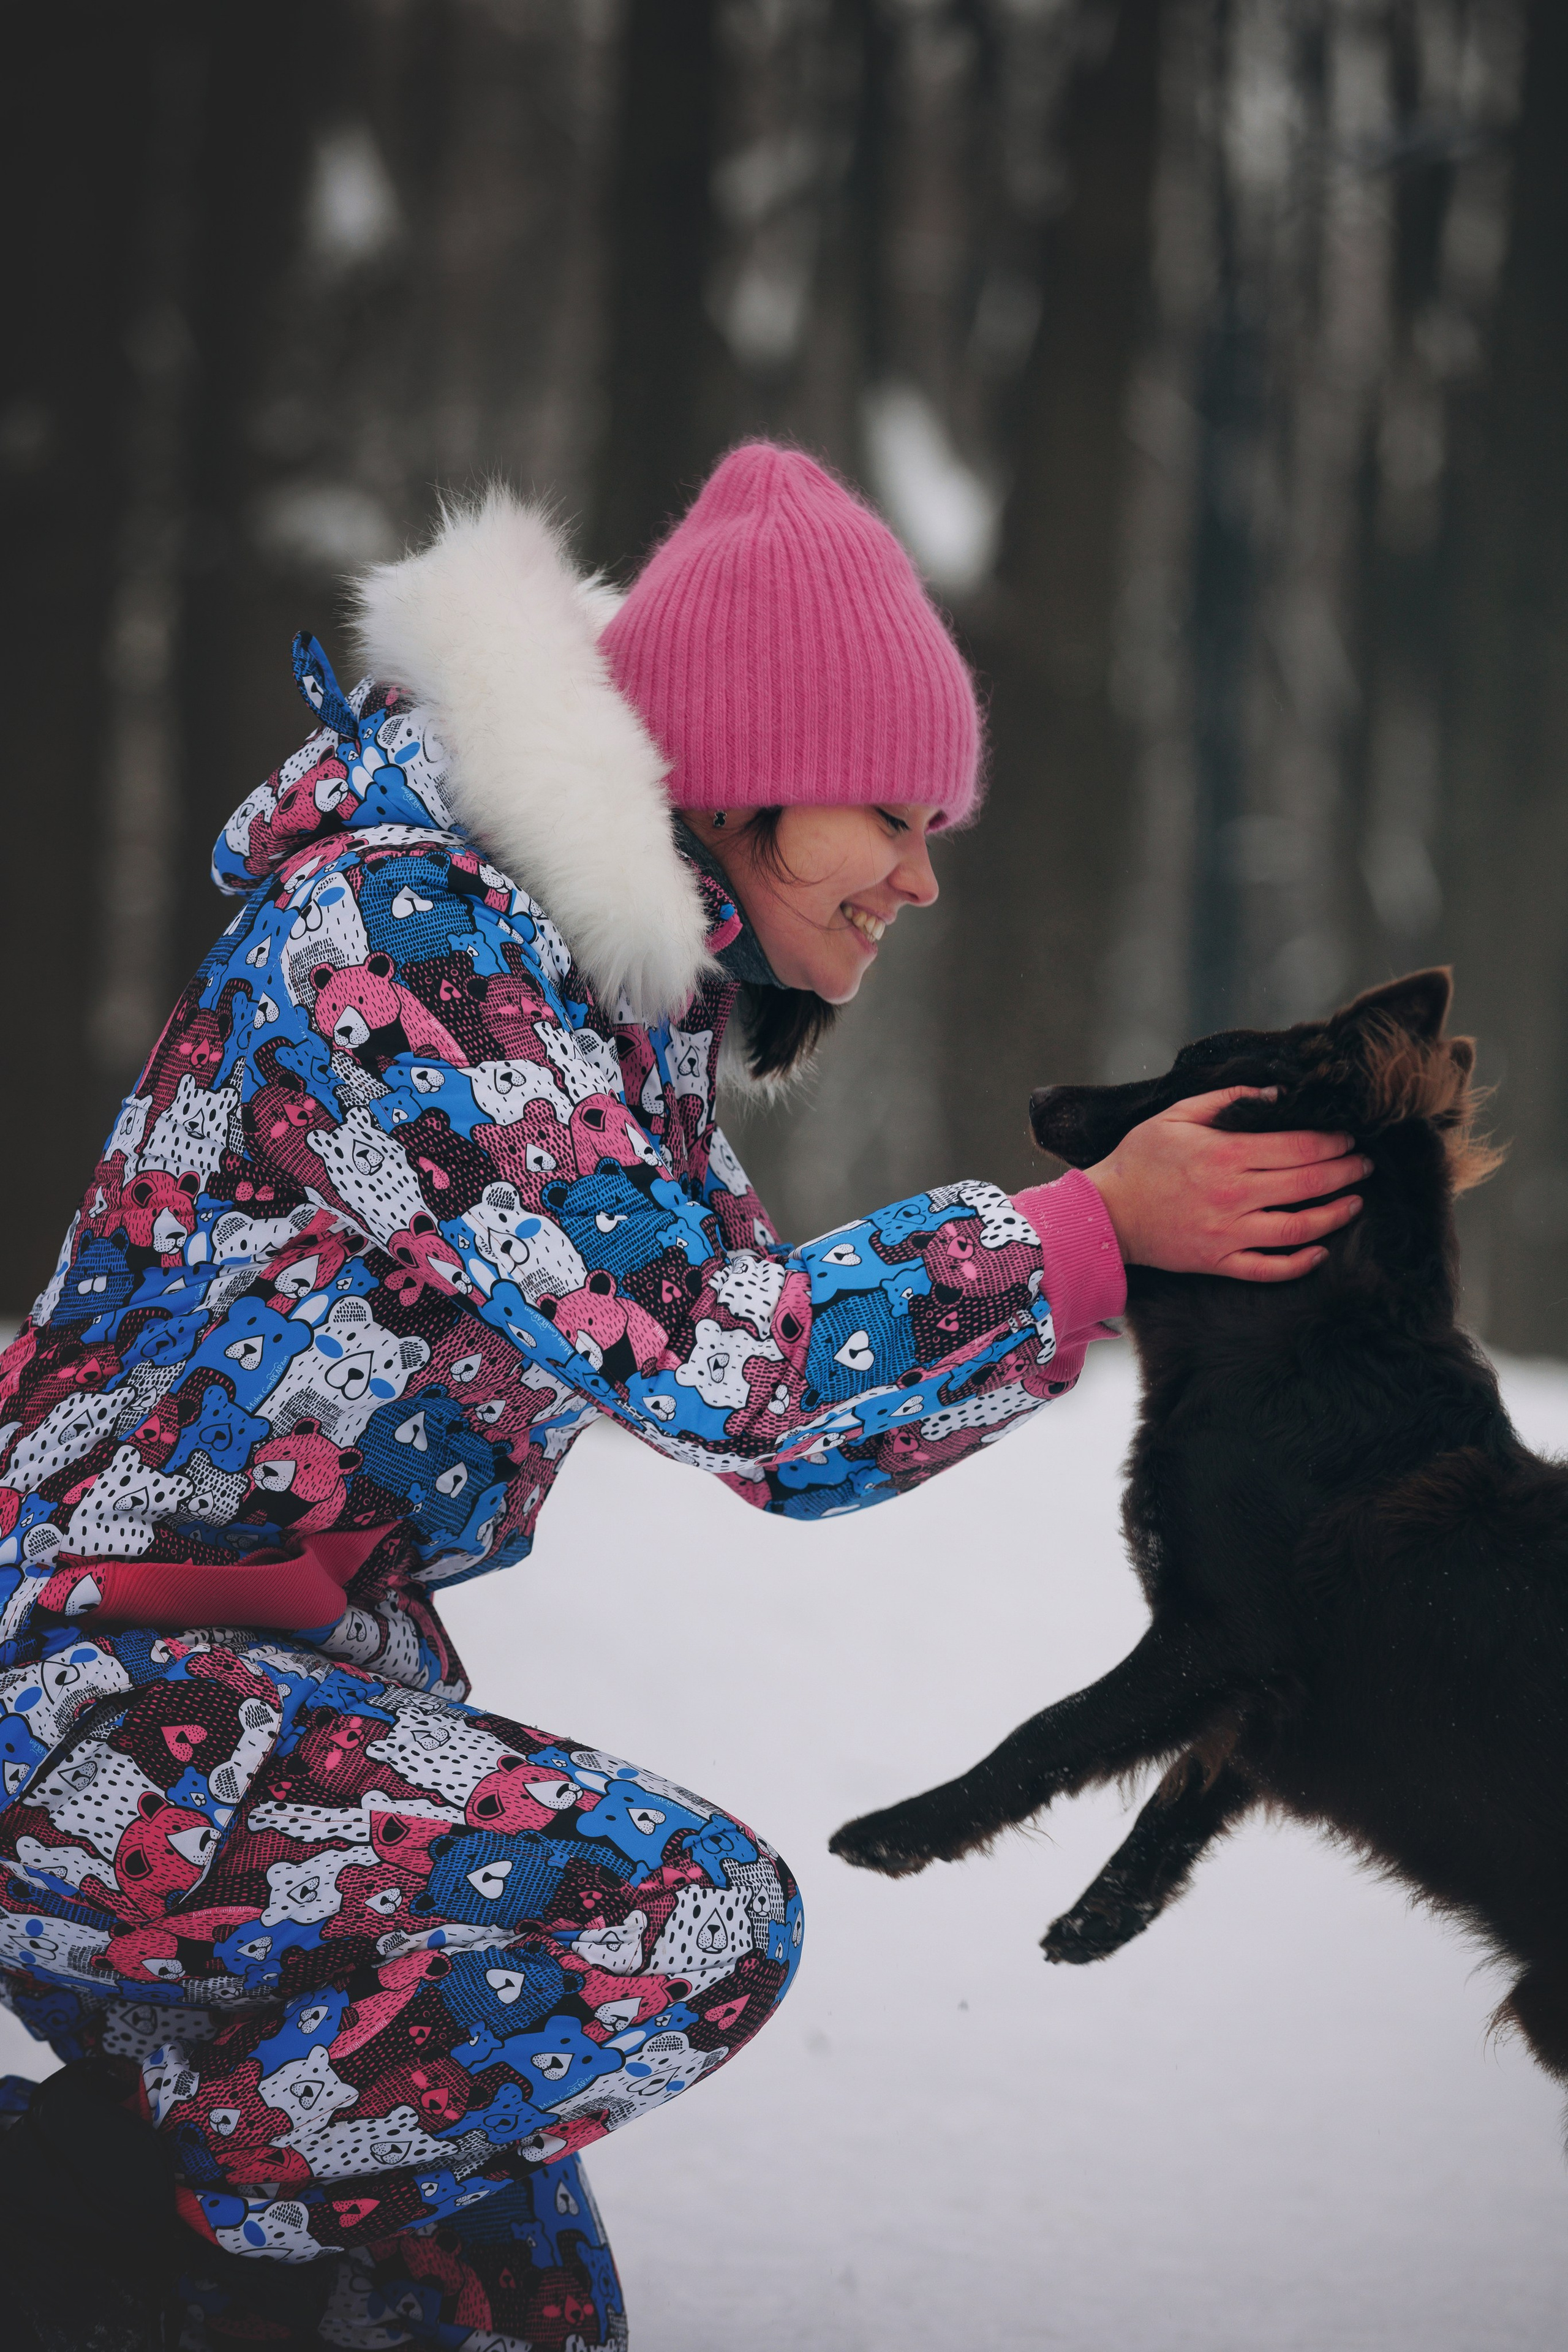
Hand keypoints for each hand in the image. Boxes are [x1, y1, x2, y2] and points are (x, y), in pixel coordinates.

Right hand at [1085, 1087, 1369, 1281]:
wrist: (1105, 1213)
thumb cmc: (1139, 1159)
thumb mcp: (1176, 1115)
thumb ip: (1226, 1101)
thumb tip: (1274, 1094)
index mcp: (1225, 1154)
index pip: (1297, 1147)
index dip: (1331, 1143)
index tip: (1348, 1139)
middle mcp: (1232, 1195)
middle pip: (1306, 1184)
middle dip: (1343, 1172)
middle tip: (1364, 1166)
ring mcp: (1227, 1233)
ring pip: (1297, 1228)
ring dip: (1334, 1215)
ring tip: (1355, 1202)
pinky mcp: (1218, 1261)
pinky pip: (1268, 1268)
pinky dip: (1299, 1263)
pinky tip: (1320, 1251)